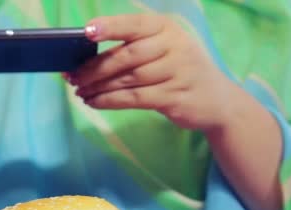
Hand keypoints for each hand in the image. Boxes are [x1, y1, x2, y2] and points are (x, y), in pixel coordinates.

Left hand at [70, 14, 234, 132]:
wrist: (218, 100)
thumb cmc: (179, 69)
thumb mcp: (164, 48)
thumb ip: (134, 47)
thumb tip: (86, 56)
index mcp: (167, 28)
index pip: (134, 24)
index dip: (110, 27)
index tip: (86, 31)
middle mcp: (175, 46)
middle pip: (127, 56)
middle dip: (95, 67)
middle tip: (72, 77)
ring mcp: (177, 72)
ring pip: (128, 79)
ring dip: (99, 87)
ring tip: (80, 92)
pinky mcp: (175, 97)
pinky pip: (135, 98)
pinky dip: (111, 101)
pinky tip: (95, 102)